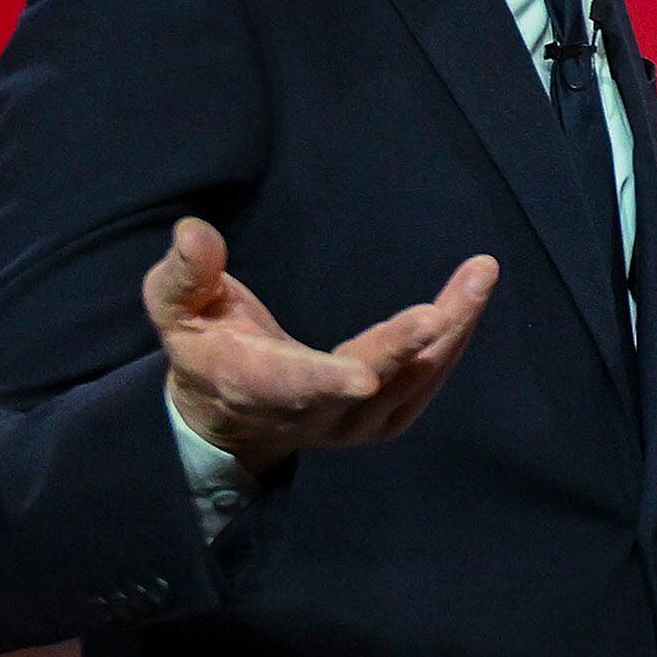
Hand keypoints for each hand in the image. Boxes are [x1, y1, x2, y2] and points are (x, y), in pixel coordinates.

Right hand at [149, 217, 494, 475]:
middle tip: (452, 301)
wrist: (229, 417)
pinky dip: (451, 344)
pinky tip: (470, 301)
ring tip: (480, 275)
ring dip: (451, 330)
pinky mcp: (383, 421)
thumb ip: (185, 275)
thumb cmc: (205, 346)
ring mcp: (353, 424)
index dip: (328, 383)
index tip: (362, 379)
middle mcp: (312, 413)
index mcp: (258, 384)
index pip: (295, 387)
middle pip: (370, 384)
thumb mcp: (175, 309)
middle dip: (409, 343)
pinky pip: (426, 385)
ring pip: (411, 382)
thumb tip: (192, 232)